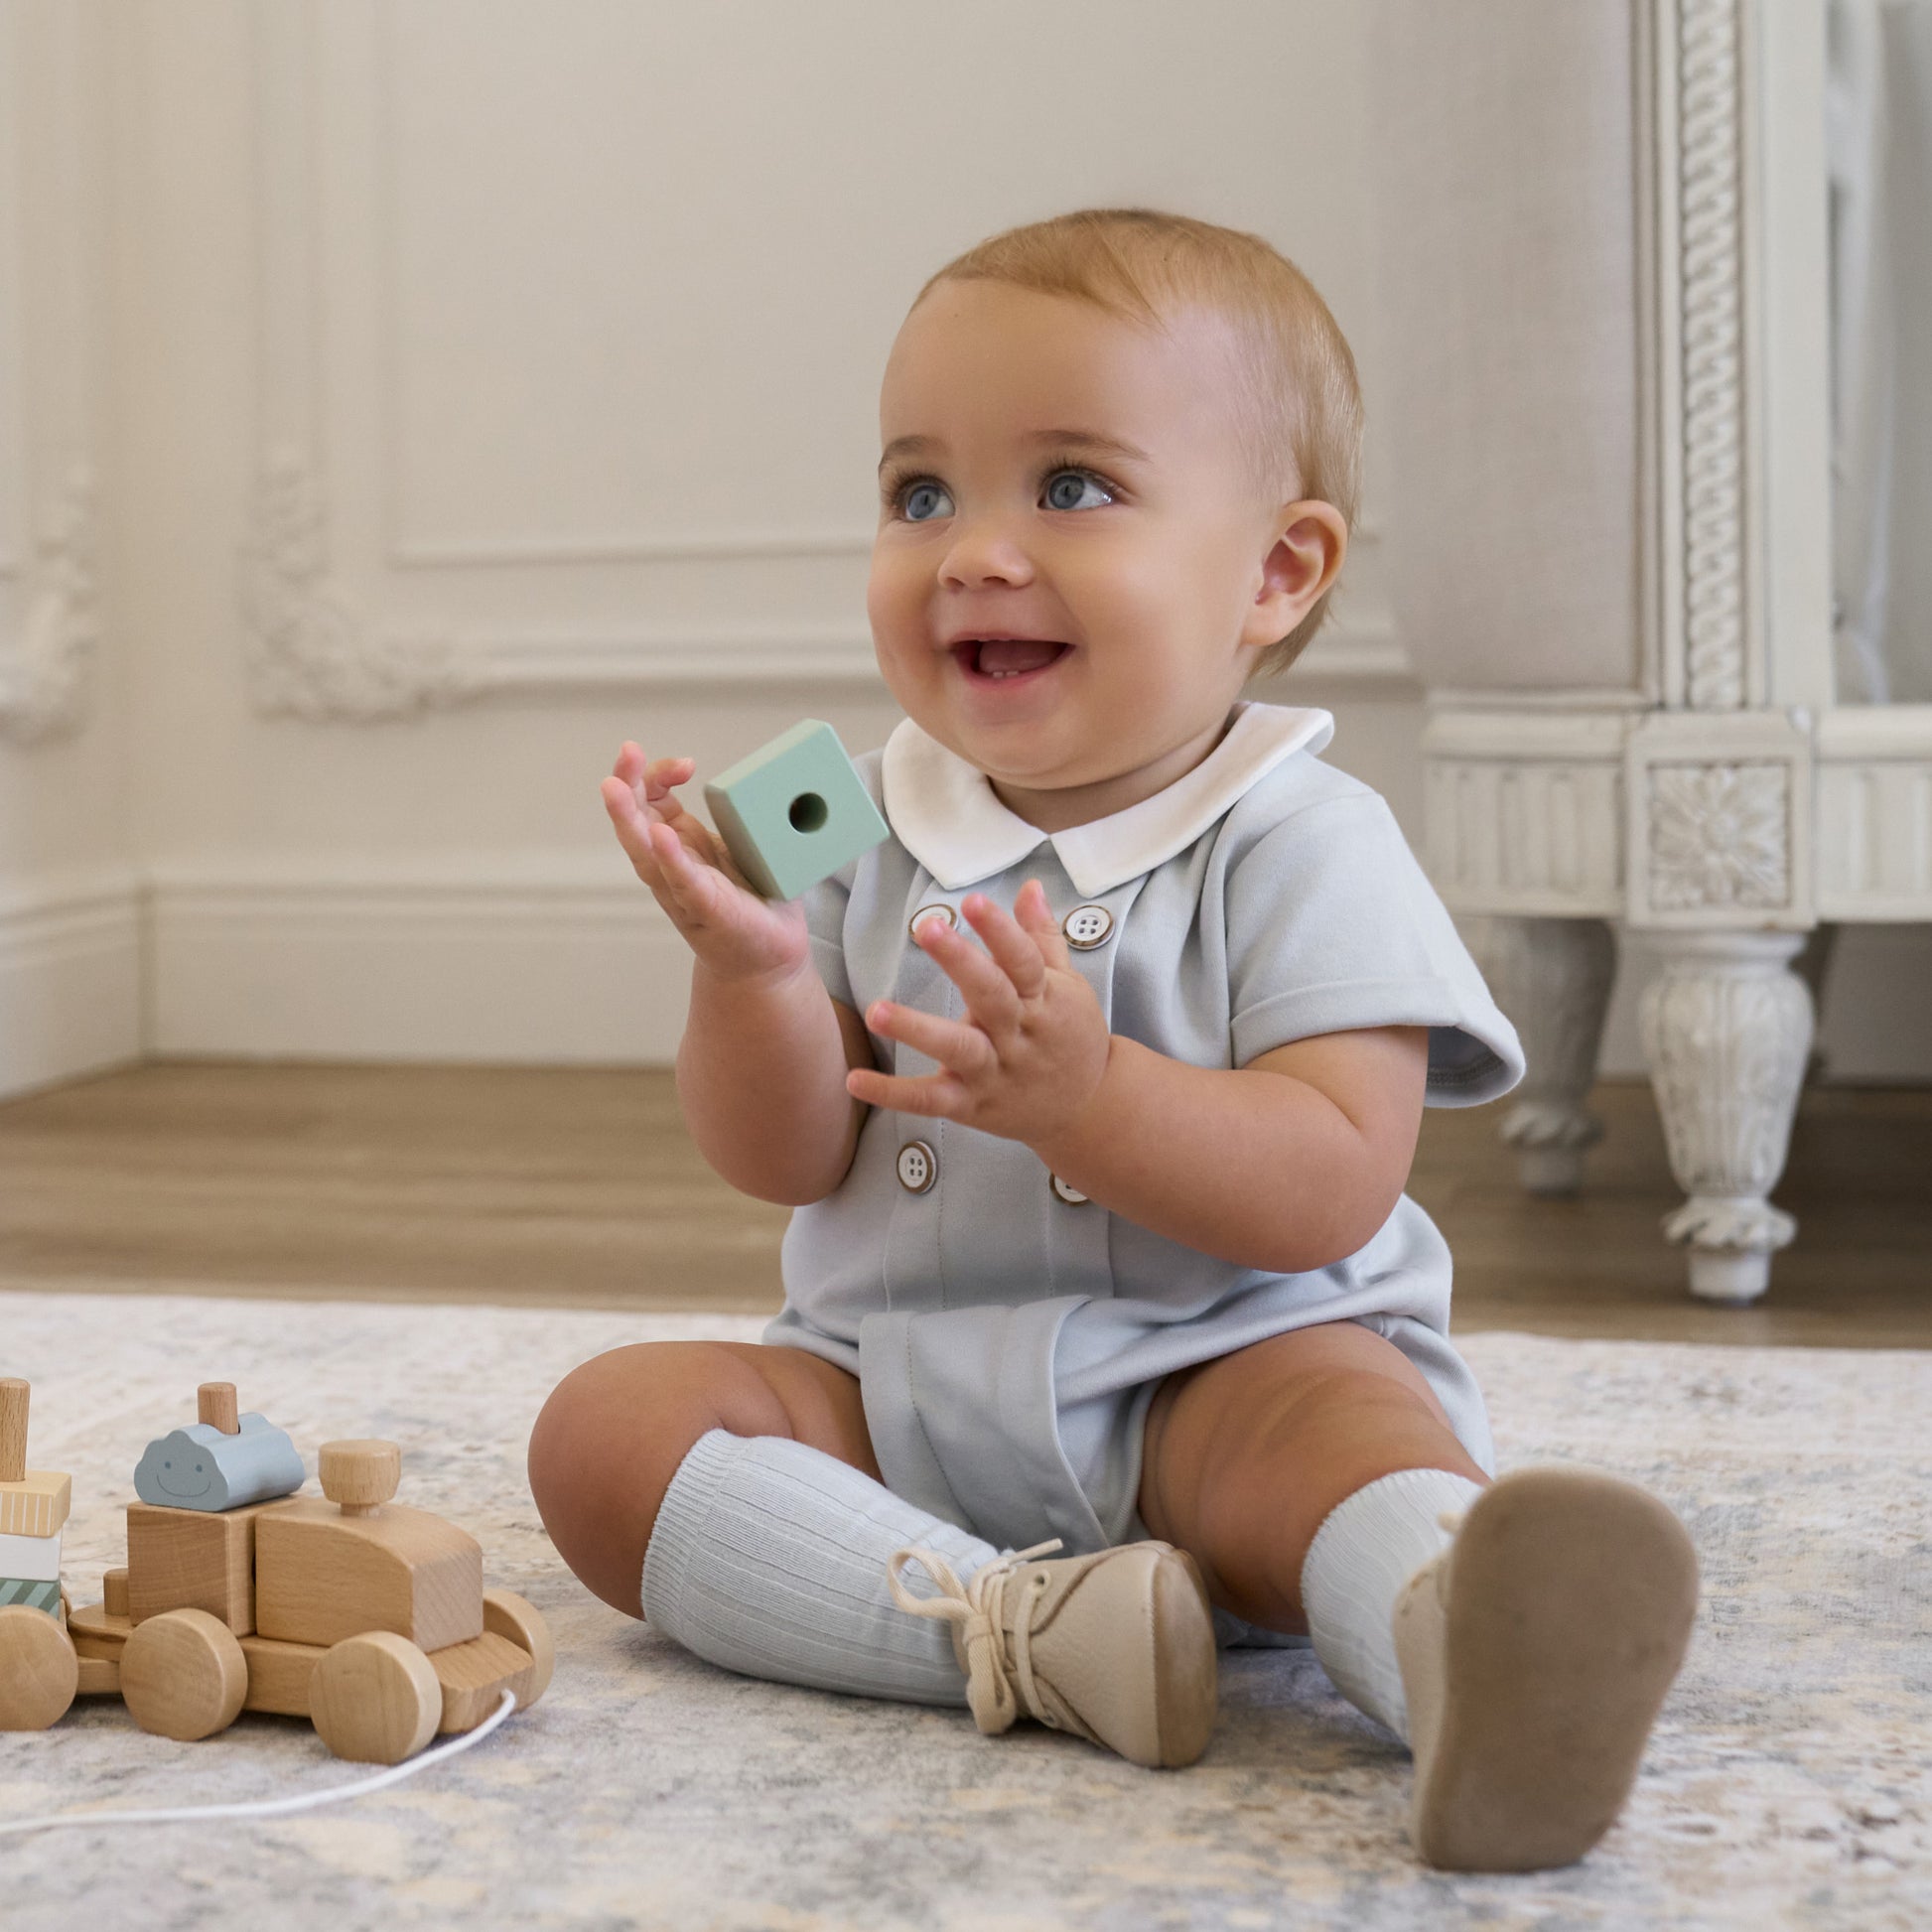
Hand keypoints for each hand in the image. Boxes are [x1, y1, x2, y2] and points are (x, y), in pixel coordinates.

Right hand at [601, 742, 808, 983]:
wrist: (771, 961)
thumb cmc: (755, 902)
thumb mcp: (743, 846)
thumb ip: (739, 816)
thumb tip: (758, 774)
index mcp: (678, 847)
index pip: (652, 802)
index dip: (659, 775)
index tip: (687, 764)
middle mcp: (670, 868)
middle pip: (635, 821)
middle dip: (626, 784)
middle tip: (627, 752)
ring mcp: (683, 891)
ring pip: (645, 853)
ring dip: (628, 818)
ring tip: (615, 787)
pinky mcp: (707, 912)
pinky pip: (682, 883)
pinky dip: (669, 859)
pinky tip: (660, 836)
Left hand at [848, 879, 1111, 1146]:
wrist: (1088, 1109)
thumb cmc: (1070, 1036)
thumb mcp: (1067, 985)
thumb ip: (1041, 937)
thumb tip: (1030, 886)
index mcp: (1042, 999)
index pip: (1022, 960)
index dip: (1000, 931)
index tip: (972, 901)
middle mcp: (1018, 1034)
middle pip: (990, 995)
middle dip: (960, 962)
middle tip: (927, 927)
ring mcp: (994, 1071)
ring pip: (957, 1049)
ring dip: (917, 1030)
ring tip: (876, 1010)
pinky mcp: (972, 1105)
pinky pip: (930, 1100)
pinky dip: (894, 1094)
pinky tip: (854, 1080)